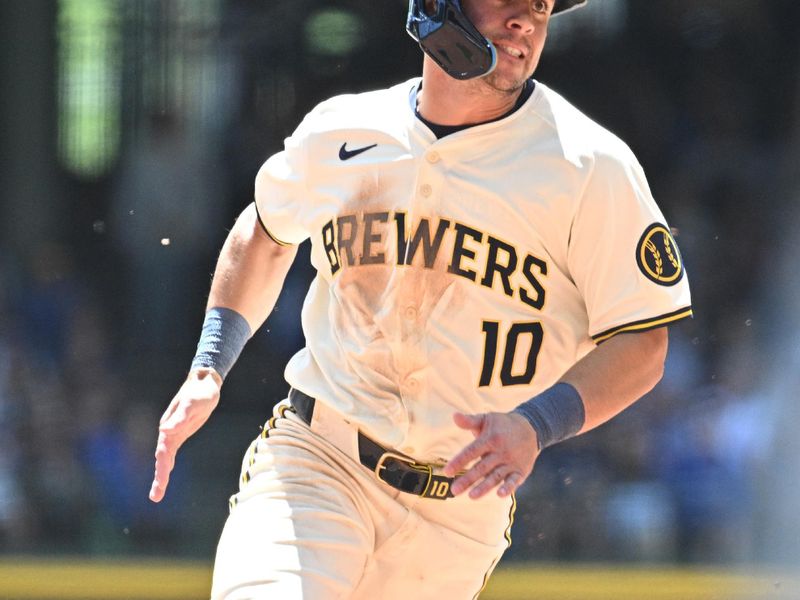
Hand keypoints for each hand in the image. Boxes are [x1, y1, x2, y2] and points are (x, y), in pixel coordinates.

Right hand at [149, 368, 221, 501]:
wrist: (204, 383)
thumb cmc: (199, 393)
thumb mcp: (192, 404)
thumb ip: (180, 417)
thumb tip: (165, 430)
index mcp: (169, 427)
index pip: (163, 452)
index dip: (162, 469)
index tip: (161, 483)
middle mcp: (168, 432)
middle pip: (162, 459)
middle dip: (159, 478)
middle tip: (155, 497)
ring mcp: (174, 433)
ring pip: (165, 457)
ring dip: (161, 474)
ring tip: (156, 494)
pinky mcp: (181, 433)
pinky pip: (172, 452)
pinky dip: (168, 464)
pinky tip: (166, 473)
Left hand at [443, 411, 538, 499]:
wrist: (531, 428)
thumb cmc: (502, 425)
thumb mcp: (486, 419)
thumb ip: (469, 421)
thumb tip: (454, 416)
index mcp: (490, 439)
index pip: (472, 451)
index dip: (459, 461)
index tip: (447, 472)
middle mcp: (500, 452)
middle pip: (482, 467)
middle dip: (468, 479)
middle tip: (454, 490)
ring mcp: (511, 462)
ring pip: (496, 476)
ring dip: (484, 487)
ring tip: (471, 496)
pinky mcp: (521, 471)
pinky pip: (514, 481)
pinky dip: (509, 488)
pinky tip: (500, 495)